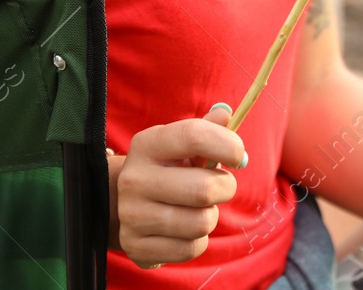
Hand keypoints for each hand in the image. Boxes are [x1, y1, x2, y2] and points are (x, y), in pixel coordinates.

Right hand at [114, 102, 245, 268]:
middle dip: (225, 188)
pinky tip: (185, 229)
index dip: (227, 145)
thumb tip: (226, 113)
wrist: (125, 204)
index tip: (237, 156)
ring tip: (198, 208)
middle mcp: (135, 179)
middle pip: (204, 189)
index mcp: (148, 144)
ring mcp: (132, 215)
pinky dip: (198, 240)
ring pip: (200, 223)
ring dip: (210, 216)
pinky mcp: (136, 247)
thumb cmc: (167, 168)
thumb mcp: (181, 144)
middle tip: (222, 186)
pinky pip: (190, 248)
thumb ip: (207, 129)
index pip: (193, 136)